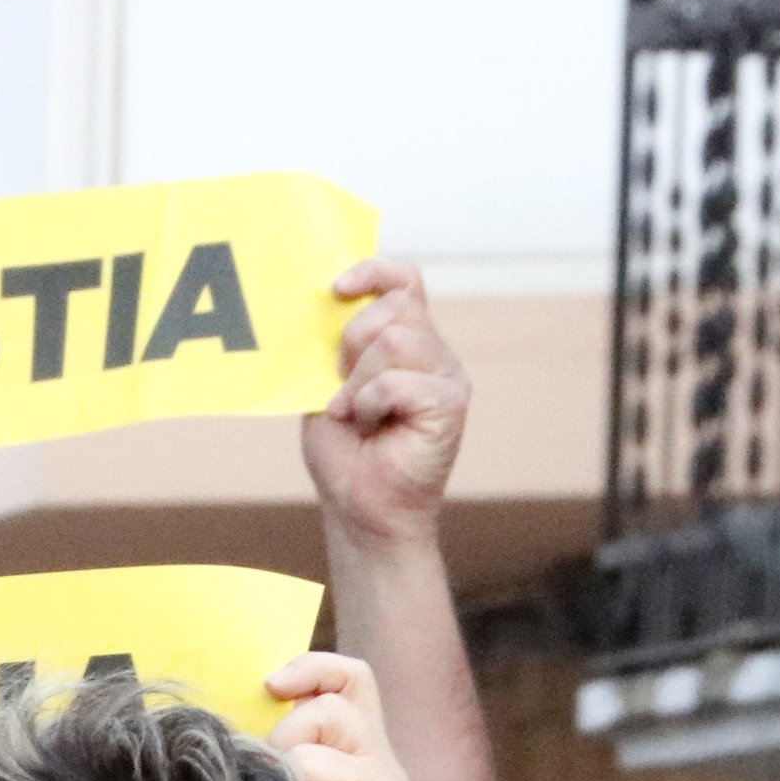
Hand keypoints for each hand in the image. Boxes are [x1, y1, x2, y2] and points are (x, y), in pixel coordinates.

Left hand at [265, 652, 407, 780]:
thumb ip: (281, 741)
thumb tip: (243, 706)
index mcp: (365, 748)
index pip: (352, 680)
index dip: (313, 668)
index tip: (272, 686)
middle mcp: (385, 767)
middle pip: (326, 711)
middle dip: (285, 739)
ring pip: (310, 752)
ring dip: (283, 780)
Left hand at [301, 259, 468, 552]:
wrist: (360, 508)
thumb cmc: (345, 451)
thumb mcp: (328, 385)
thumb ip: (336, 343)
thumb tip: (327, 299)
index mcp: (408, 341)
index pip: (404, 281)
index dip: (373, 272)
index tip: (336, 289)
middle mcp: (434, 353)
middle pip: (394, 306)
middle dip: (351, 343)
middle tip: (342, 389)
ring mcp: (447, 377)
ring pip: (394, 340)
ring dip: (358, 380)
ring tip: (355, 413)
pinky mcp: (451, 404)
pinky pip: (398, 380)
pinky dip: (370, 402)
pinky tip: (370, 426)